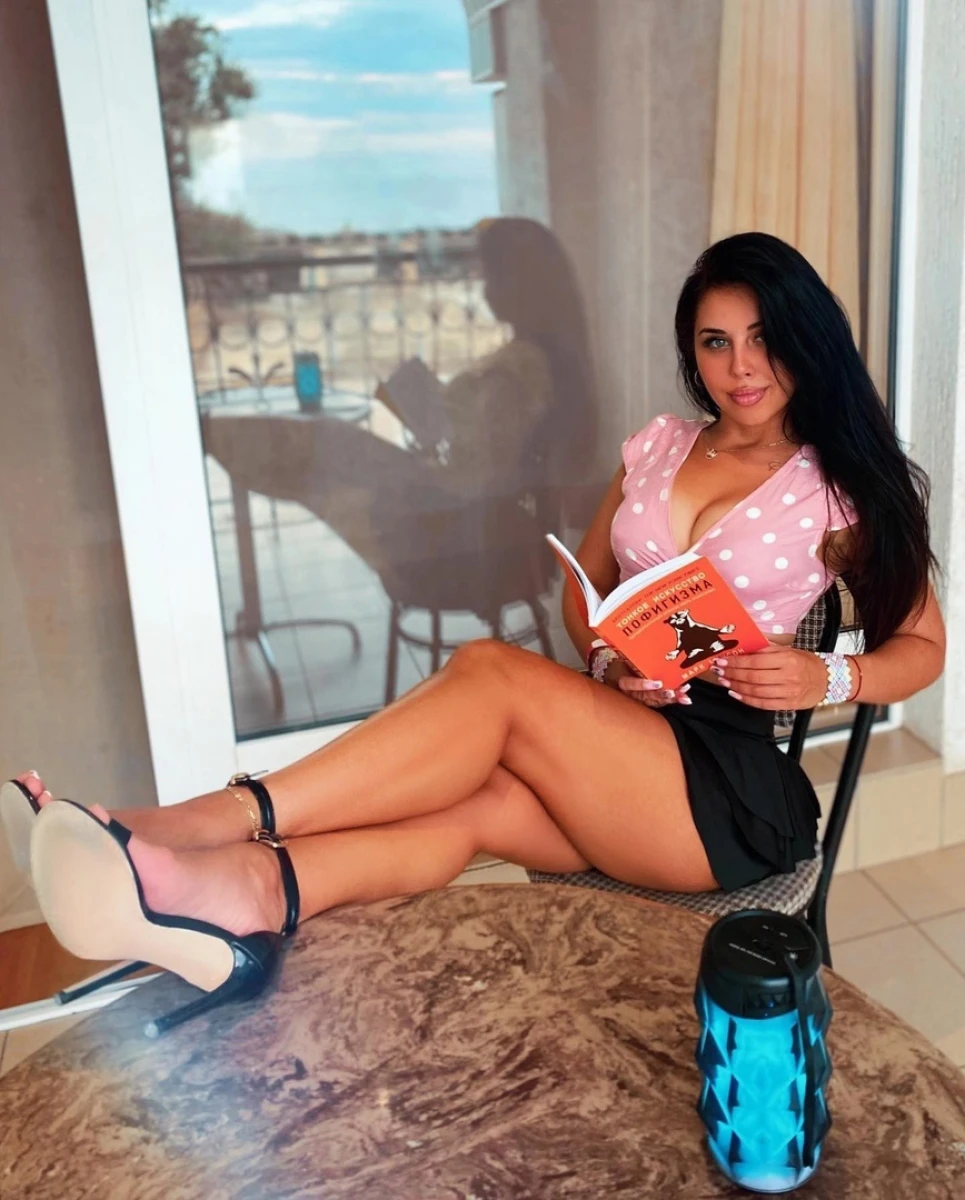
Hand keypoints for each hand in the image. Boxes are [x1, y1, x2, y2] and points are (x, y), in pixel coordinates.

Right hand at [604, 659, 691, 706]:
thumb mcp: (623, 659)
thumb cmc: (622, 664)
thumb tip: (637, 638)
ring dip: (671, 698)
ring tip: (683, 695)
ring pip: (656, 701)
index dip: (643, 685)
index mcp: (624, 682)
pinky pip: (662, 701)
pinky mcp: (651, 698)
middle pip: (646, 696)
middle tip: (672, 692)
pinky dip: (674, 698)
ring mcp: (642, 697)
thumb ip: (629, 654)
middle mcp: (633, 693)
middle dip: (661, 694)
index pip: (631, 684)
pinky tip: (684, 696)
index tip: (657, 683)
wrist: (619, 674)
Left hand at [712, 643, 827, 709]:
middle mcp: (788, 676)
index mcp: (787, 658)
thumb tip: (743, 645)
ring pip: (756, 691)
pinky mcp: (788, 704)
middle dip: (732, 674)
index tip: (722, 660)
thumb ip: (767, 649)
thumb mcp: (788, 650)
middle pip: (753, 677)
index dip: (736, 662)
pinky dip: (747, 700)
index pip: (755, 660)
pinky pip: (763, 704)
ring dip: (736, 687)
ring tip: (724, 682)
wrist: (827, 680)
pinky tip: (736, 694)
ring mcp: (788, 692)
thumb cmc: (804, 662)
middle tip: (719, 671)